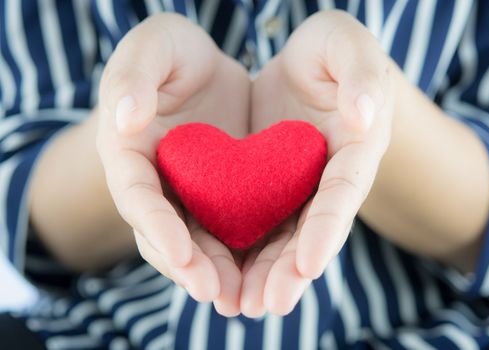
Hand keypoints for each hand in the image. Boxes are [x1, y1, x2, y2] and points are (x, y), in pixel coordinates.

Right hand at [96, 14, 249, 315]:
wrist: (206, 67)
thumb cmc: (172, 52)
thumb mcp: (153, 46)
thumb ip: (132, 76)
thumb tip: (125, 122)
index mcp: (130, 152)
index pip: (137, 196)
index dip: (155, 226)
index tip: (181, 254)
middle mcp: (157, 184)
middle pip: (166, 235)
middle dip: (190, 267)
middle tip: (217, 294)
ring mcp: (188, 196)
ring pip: (200, 244)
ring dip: (219, 275)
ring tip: (245, 301)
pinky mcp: (221, 198)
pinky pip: (232, 232)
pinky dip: (245, 257)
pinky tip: (267, 278)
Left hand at [241, 10, 393, 315]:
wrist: (308, 64)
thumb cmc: (333, 50)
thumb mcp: (346, 44)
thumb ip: (362, 72)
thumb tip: (364, 117)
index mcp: (356, 146)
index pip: (344, 191)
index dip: (328, 227)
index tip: (309, 264)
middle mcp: (329, 177)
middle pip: (313, 230)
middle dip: (292, 270)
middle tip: (269, 305)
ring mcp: (299, 187)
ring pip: (283, 237)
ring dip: (265, 274)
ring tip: (240, 306)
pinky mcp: (270, 188)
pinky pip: (256, 223)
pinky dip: (242, 251)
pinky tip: (221, 278)